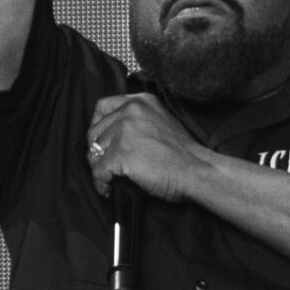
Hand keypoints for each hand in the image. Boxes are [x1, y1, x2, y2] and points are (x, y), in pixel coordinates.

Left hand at [86, 95, 209, 203]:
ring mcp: (124, 132)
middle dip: (97, 151)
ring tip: (110, 179)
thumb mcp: (160, 121)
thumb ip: (138, 121)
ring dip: (99, 168)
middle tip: (105, 166)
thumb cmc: (182, 153)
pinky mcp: (120, 154)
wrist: (196, 169)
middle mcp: (129, 111)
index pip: (103, 107)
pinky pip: (98, 171)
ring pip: (94, 152)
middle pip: (95, 131)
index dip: (97, 126)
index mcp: (140, 101)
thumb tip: (114, 136)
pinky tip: (109, 189)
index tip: (99, 140)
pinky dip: (101, 183)